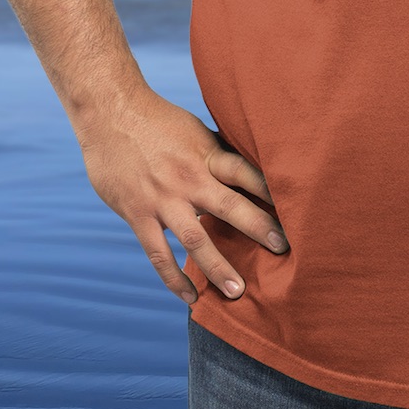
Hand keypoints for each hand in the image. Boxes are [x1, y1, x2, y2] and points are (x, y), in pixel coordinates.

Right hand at [76, 86, 285, 304]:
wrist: (109, 113)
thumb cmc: (158, 120)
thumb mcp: (196, 130)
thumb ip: (220, 154)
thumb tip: (255, 166)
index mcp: (207, 155)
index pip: (247, 173)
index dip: (273, 191)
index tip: (300, 209)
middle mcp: (189, 179)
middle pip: (230, 208)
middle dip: (259, 229)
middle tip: (284, 251)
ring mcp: (162, 199)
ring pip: (195, 239)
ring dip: (218, 267)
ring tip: (238, 292)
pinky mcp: (138, 214)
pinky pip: (158, 254)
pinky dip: (175, 278)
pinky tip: (191, 296)